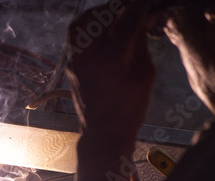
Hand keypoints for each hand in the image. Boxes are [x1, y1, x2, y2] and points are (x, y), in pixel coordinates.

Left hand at [67, 1, 156, 154]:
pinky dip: (88, 29)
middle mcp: (87, 60)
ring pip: (78, 25)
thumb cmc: (129, 110)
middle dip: (115, 7)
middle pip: (97, 19)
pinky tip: (102, 31)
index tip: (144, 2)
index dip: (137, 7)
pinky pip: (75, 39)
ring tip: (112, 14)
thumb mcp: (144, 75)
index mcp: (110, 63)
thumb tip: (140, 19)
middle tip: (129, 7)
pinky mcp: (70, 66)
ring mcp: (74, 63)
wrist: (103, 133)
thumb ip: (140, 43)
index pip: (124, 23)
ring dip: (95, 14)